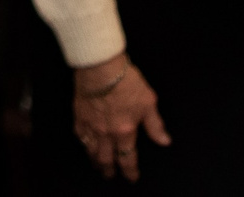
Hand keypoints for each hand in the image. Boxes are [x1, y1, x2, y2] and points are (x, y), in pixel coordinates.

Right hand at [73, 54, 167, 180]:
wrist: (100, 65)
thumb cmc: (125, 80)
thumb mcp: (148, 101)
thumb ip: (155, 125)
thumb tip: (164, 140)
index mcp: (124, 131)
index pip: (127, 158)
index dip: (130, 171)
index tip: (132, 177)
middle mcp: (106, 133)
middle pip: (106, 159)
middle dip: (109, 170)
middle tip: (111, 175)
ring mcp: (90, 125)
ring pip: (91, 151)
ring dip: (96, 161)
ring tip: (98, 165)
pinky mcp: (79, 115)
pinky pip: (80, 136)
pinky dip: (84, 144)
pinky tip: (86, 145)